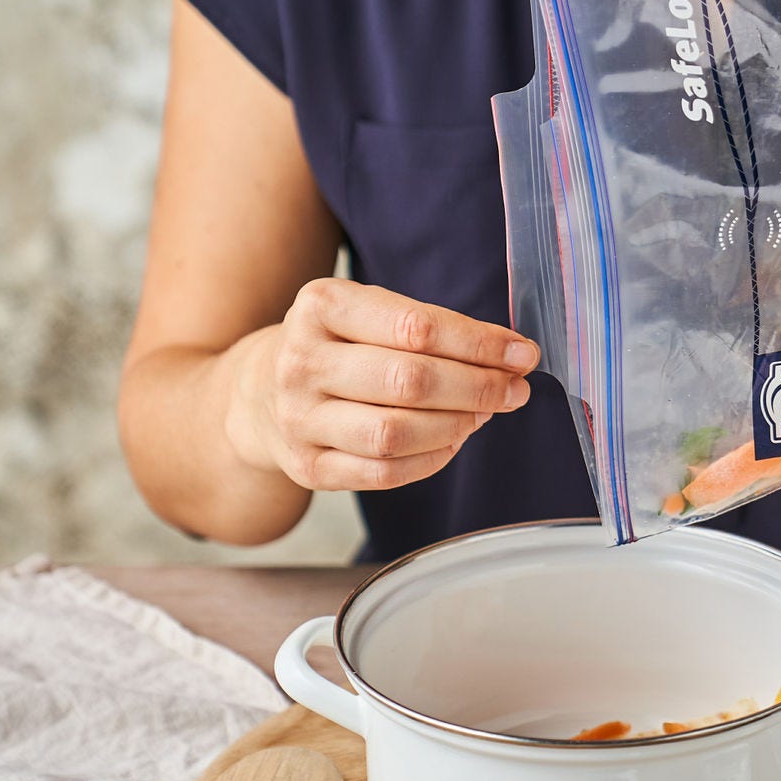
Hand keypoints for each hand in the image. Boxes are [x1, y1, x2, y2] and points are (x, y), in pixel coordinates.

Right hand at [229, 278, 538, 490]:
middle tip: (514, 391)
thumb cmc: (336, 347)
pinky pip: (383, 473)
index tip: (522, 354)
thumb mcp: (366, 314)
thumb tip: (511, 356)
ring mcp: (300, 419)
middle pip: (409, 381)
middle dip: (477, 388)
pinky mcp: (307, 466)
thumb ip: (430, 328)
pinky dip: (430, 460)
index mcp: (321, 306)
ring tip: (482, 415)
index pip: (417, 327)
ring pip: (395, 432)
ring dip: (456, 426)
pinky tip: (452, 442)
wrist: (258, 394)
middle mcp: (302, 361)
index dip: (479, 344)